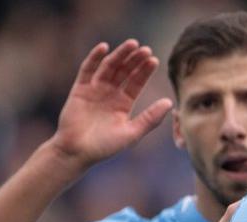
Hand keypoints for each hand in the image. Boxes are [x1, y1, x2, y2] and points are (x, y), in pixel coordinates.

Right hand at [49, 40, 173, 166]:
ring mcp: (95, 89)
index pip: (136, 82)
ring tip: (132, 44)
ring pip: (109, 67)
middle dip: (135, 60)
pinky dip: (94, 58)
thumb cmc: (105, 147)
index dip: (144, 71)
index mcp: (123, 103)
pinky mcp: (80, 89)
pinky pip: (87, 70)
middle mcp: (110, 93)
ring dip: (120, 55)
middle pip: (124, 71)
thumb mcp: (131, 133)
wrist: (77, 152)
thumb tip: (170, 102)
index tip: (154, 60)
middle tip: (145, 49)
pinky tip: (104, 47)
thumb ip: (150, 118)